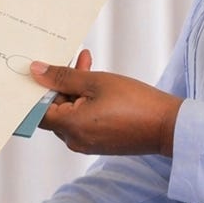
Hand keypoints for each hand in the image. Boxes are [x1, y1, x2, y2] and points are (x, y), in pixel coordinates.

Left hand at [32, 50, 181, 154]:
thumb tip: (35, 71)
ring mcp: (87, 143)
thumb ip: (63, 77)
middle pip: (56, 109)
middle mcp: (74, 140)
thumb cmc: (134, 102)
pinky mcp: (99, 142)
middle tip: (75, 59)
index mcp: (70, 127)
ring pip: (71, 112)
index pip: (38, 111)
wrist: (168, 126)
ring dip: (76, 89)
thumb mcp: (96, 82)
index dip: (37, 90)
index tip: (41, 70)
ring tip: (88, 63)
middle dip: (63, 82)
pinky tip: (99, 83)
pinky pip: (83, 119)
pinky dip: (86, 101)